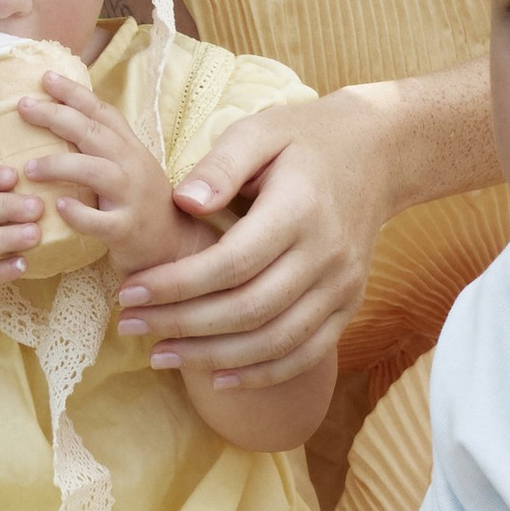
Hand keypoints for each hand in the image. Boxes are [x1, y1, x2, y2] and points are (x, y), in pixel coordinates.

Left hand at [6, 72, 180, 274]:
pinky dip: (78, 213)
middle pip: (94, 132)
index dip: (74, 92)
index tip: (45, 77)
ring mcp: (132, 198)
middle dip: (57, 116)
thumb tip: (61, 119)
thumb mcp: (128, 168)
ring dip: (59, 165)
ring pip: (94, 171)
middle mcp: (133, 167)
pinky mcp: (127, 230)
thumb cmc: (141, 205)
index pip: (102, 111)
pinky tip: (58, 207)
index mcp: (131, 148)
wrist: (175, 248)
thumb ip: (102, 146)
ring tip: (28, 167)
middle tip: (24, 106)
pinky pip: (100, 220)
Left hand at [117, 94, 390, 389]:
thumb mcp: (259, 132)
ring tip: (161, 355)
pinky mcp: (349, 304)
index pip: (231, 263)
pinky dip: (262, 374)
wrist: (380, 154)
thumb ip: (220, 165)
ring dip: (213, 357)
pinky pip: (306, 354)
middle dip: (182, 325)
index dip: (177, 285)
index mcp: (300, 209)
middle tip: (129, 325)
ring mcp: (342, 285)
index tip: (129, 291)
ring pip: (275, 341)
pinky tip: (218, 378)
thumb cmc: (305, 140)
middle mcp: (326, 255)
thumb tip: (181, 202)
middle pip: (248, 309)